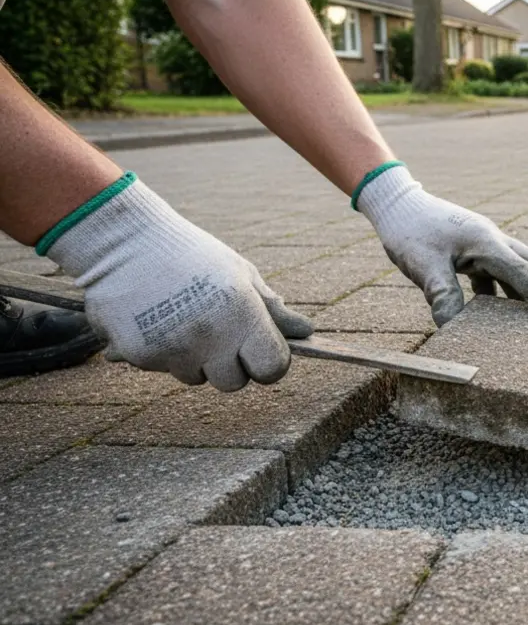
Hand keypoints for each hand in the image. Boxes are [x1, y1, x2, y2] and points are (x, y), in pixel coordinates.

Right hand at [45, 175, 313, 390]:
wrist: (125, 241)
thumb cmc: (192, 254)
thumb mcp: (240, 273)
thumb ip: (272, 308)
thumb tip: (305, 332)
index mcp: (242, 314)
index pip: (272, 368)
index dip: (270, 364)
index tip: (261, 352)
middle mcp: (211, 337)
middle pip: (234, 382)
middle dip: (231, 365)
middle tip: (217, 333)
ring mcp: (175, 349)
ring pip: (196, 377)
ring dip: (194, 358)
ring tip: (181, 318)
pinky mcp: (142, 356)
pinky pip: (164, 369)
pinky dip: (162, 352)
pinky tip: (155, 319)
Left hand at [355, 165, 527, 325]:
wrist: (396, 204)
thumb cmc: (409, 230)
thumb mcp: (423, 264)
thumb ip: (442, 293)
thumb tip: (452, 326)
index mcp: (485, 241)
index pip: (520, 270)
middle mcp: (491, 239)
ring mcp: (483, 242)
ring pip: (516, 265)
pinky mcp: (472, 248)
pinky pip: (496, 270)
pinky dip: (503, 288)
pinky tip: (500, 309)